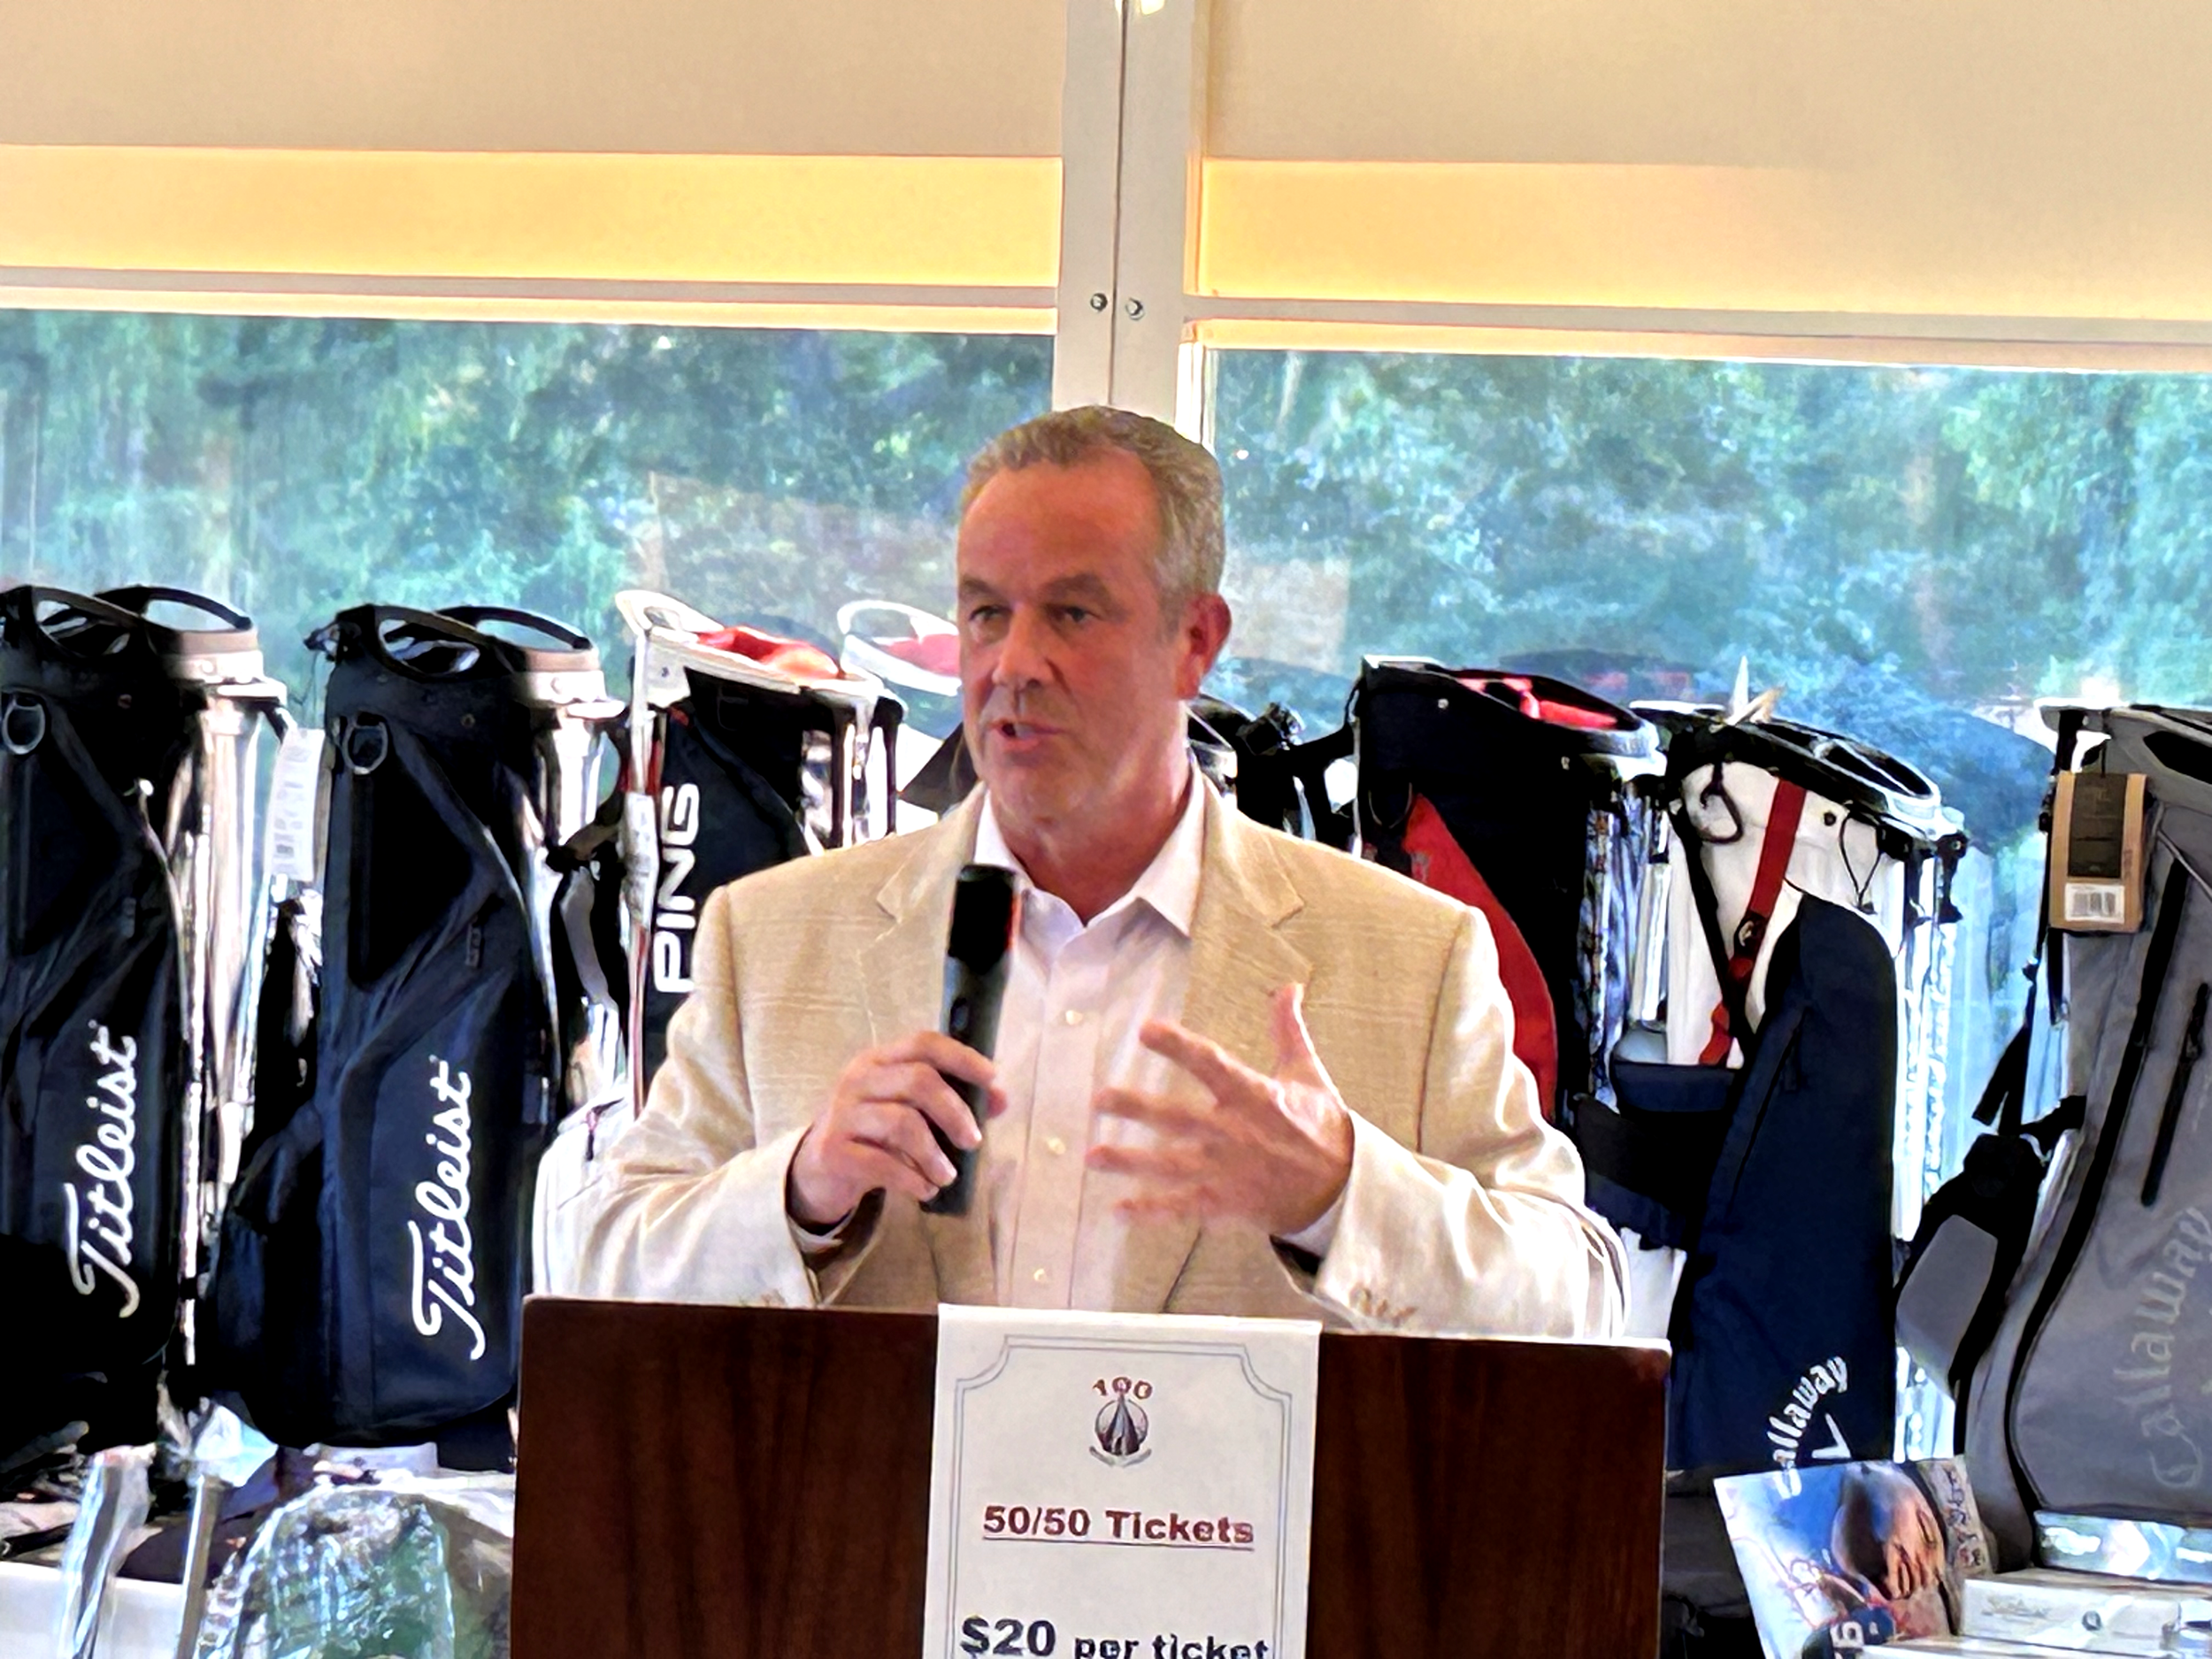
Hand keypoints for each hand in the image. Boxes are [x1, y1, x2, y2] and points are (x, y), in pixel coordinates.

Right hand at [787, 1032, 1005, 1226]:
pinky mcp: (834, 1151)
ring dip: (934, 1155)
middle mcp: (858, 1079)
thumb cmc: (873, 1133)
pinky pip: (882, 1163)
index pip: (924, 1044)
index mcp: (879, 1060)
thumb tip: (1001, 1099)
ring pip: (902, 1123)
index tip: (992, 1078)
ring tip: (947, 1176)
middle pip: (919, 1081)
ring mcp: (842, 1114)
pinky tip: (925, 1190)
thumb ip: (951, 1101)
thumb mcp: (908, 1110)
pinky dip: (912, 1180)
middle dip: (955, 1112)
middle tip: (974, 1142)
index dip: (962, 1057)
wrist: (817, 1169)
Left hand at [1087, 983, 1352, 1236]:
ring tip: (1092, 1157)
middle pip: (1177, 1118)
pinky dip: (1152, 1211)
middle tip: (1098, 1100)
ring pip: (1171, 1166)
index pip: (1210, 1064)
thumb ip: (1288, 1030)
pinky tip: (1118, 1210)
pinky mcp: (1226, 1203)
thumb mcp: (1307, 1073)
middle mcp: (1234, 1133)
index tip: (1146, 1031)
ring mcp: (1227, 1171)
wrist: (1342, 1188)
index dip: (1179, 1047)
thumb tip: (1289, 986)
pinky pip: (1183, 1208)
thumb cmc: (1321, 1127)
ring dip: (1131, 1162)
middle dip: (1136, 1108)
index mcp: (1253, 1095)